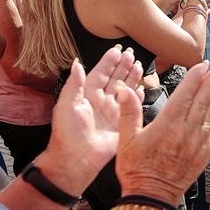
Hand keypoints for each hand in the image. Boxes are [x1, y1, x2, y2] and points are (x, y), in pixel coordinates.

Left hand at [37, 47, 145, 191]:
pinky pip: (132, 106)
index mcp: (87, 94)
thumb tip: (77, 63)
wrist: (77, 158)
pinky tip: (143, 88)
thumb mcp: (67, 104)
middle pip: (114, 79)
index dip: (108, 62)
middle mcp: (100, 101)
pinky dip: (138, 97)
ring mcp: (112, 112)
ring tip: (140, 66)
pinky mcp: (122, 123)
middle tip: (132, 55)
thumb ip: (74, 83)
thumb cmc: (68, 133)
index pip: (100, 73)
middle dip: (123, 66)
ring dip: (132, 78)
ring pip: (124, 90)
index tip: (116, 51)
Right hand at [115, 62, 209, 201]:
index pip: (184, 94)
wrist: (151, 196)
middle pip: (202, 101)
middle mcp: (185, 131)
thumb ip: (128, 112)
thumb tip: (125, 90)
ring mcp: (197, 143)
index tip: (202, 65)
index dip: (194, 78)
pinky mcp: (204, 155)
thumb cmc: (136, 169)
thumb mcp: (125, 139)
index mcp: (166, 124)